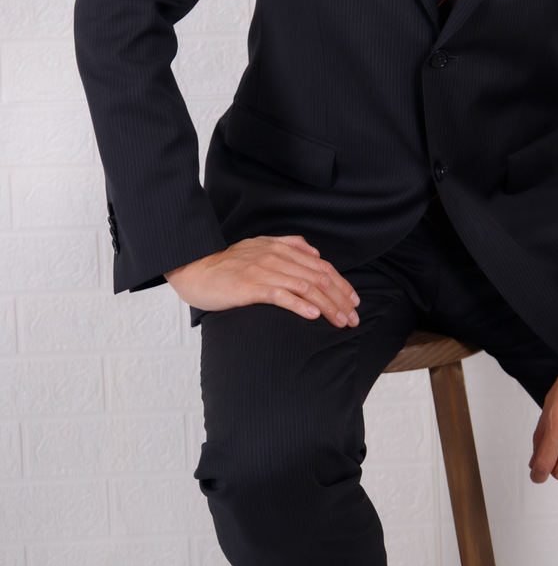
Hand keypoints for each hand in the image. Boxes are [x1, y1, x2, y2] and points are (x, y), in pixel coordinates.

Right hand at [164, 235, 360, 327]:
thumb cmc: (228, 263)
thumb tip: (314, 252)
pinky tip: (313, 315)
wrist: (195, 269)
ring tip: (340, 321)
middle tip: (354, 318)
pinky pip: (280, 295)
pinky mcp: (249, 286)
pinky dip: (299, 305)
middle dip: (340, 299)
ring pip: (304, 287)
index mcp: (281, 247)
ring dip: (326, 305)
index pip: (321, 266)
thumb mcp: (259, 245)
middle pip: (318, 277)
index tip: (354, 301)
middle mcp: (275, 256)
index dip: (341, 283)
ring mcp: (263, 270)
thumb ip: (288, 244)